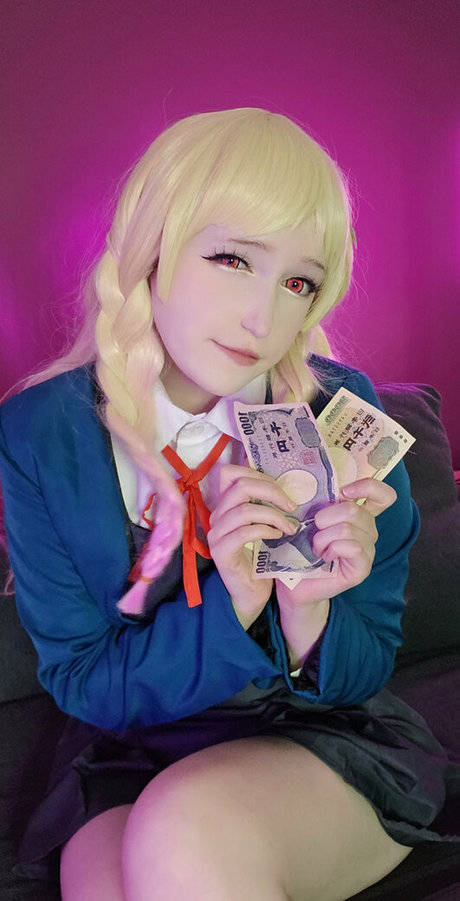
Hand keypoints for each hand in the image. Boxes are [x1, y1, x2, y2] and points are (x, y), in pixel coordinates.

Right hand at [207, 464, 297, 627]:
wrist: (250, 592)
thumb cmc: (259, 557)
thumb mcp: (262, 524)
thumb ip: (265, 504)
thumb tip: (289, 483)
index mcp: (225, 505)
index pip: (229, 473)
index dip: (257, 474)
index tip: (280, 489)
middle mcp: (216, 516)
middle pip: (241, 486)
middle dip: (272, 492)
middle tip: (292, 506)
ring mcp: (216, 534)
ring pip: (244, 510)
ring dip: (274, 515)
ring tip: (290, 527)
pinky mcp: (221, 552)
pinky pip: (245, 533)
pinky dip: (266, 530)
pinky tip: (279, 536)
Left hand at [276, 477, 396, 610]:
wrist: (293, 583)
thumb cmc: (299, 548)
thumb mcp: (308, 519)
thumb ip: (320, 501)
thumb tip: (316, 480)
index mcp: (359, 515)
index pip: (383, 495)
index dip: (368, 486)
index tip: (343, 491)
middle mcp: (368, 530)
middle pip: (355, 510)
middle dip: (326, 517)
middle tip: (314, 529)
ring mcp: (368, 550)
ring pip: (348, 529)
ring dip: (323, 537)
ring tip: (315, 547)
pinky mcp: (362, 568)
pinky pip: (351, 547)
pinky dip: (331, 549)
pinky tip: (323, 557)